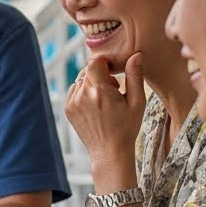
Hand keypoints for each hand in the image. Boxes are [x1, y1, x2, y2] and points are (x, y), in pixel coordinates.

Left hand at [65, 54, 144, 170]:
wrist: (109, 151)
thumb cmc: (127, 127)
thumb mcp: (137, 102)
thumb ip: (135, 76)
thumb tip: (135, 54)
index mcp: (99, 90)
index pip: (96, 62)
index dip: (107, 64)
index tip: (116, 74)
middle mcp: (82, 94)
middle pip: (88, 70)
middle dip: (101, 74)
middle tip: (114, 90)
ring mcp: (72, 102)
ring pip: (80, 80)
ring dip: (92, 83)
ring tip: (105, 100)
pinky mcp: (68, 109)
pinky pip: (74, 90)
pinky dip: (84, 92)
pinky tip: (96, 105)